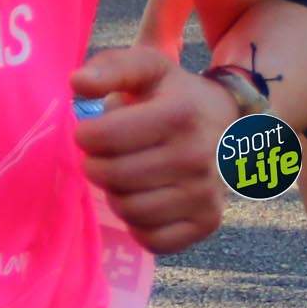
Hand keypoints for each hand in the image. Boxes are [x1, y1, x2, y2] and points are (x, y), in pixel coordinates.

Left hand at [69, 42, 230, 255]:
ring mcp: (206, 194)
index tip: (92, 132)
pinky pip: (152, 240)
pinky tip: (144, 199)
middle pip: (112, 176)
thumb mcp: (148, 68)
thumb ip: (110, 68)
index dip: (86, 135)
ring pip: (128, 211)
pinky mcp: (208, 222)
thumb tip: (77, 84)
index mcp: (179, 115)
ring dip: (116, 194)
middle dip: (97, 165)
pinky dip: (138, 224)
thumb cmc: (176, 96)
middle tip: (104, 156)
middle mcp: (197, 157)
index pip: (104, 137)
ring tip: (125, 176)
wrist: (229, 123)